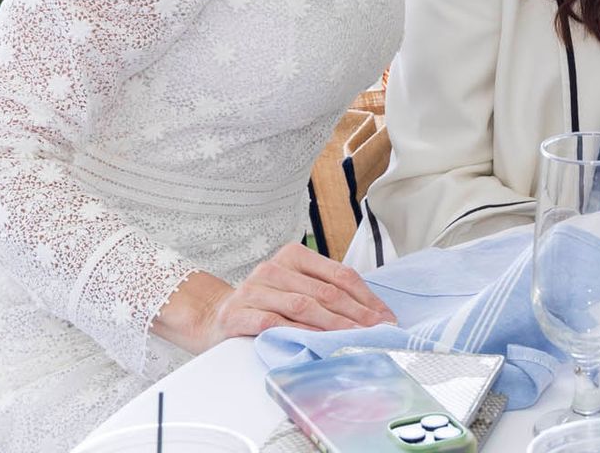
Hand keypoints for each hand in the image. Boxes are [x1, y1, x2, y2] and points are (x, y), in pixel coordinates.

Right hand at [162, 244, 396, 352]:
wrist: (214, 317)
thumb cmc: (265, 304)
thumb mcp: (295, 288)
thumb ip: (325, 292)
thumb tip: (372, 313)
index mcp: (294, 256)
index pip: (340, 275)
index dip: (366, 297)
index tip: (385, 316)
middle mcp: (274, 268)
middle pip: (326, 291)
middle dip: (357, 314)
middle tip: (378, 331)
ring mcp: (254, 289)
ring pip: (303, 306)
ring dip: (333, 325)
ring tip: (355, 339)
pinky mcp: (238, 313)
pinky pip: (273, 322)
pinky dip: (297, 332)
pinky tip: (315, 343)